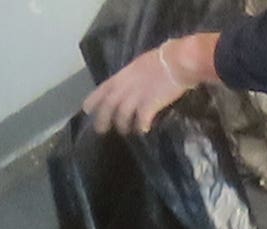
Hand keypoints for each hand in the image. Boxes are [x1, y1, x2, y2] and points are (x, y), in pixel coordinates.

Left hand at [79, 30, 207, 131]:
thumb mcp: (141, 64)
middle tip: (101, 130)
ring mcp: (137, 96)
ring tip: (126, 131)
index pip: (103, 88)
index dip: (94, 100)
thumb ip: (132, 77)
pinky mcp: (149, 105)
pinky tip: (144, 131)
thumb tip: (129, 87)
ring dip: (122, 125)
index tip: (87, 110)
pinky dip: (141, 127)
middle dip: (102, 119)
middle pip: (108, 105)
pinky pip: (141, 121)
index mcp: (123, 75)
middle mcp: (126, 86)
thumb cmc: (164, 59)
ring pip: (122, 115)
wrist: (179, 61)